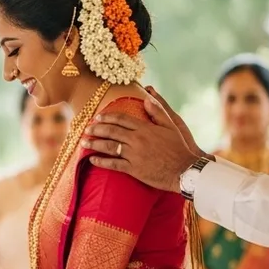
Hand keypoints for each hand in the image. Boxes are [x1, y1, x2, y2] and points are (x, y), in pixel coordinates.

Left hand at [82, 86, 207, 192]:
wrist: (184, 170)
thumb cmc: (179, 148)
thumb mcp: (171, 126)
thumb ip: (158, 112)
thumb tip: (147, 98)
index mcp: (145, 128)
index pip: (122, 119)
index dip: (108, 117)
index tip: (97, 117)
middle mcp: (137, 140)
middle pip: (112, 131)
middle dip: (96, 129)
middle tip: (86, 128)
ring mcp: (134, 155)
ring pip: (110, 147)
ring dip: (95, 144)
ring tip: (83, 142)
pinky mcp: (134, 169)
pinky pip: (114, 165)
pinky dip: (101, 161)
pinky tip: (92, 159)